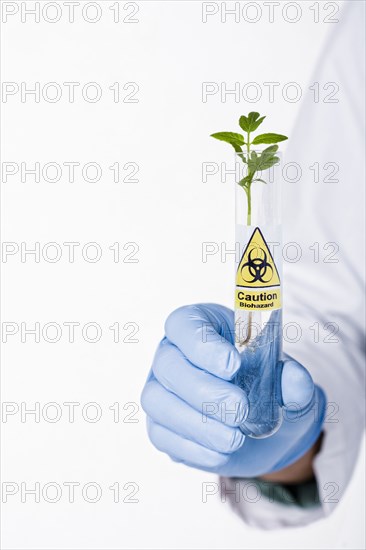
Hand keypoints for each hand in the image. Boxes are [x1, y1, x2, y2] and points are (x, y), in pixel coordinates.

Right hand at [141, 304, 325, 476]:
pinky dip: (193, 448)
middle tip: (240, 408)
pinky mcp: (160, 425)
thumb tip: (295, 378)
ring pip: (158, 400)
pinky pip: (163, 435)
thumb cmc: (271, 389)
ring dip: (196, 422)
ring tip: (235, 439)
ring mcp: (162, 389)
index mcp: (202, 326)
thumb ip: (294, 379)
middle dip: (203, 389)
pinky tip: (222, 453)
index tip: (233, 365)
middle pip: (168, 363)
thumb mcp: (291, 382)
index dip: (202, 343)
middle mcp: (174, 353)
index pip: (184, 324)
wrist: (267, 431)